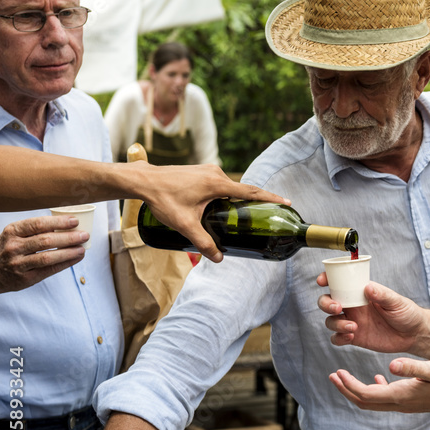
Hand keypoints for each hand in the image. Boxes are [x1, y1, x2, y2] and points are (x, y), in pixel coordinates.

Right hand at [0, 216, 86, 294]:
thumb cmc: (7, 249)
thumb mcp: (13, 235)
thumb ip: (33, 230)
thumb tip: (66, 225)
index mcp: (12, 232)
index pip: (37, 224)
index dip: (58, 222)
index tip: (75, 221)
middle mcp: (13, 247)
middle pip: (45, 240)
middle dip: (68, 237)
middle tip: (84, 235)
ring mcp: (18, 264)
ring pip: (47, 257)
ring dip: (69, 252)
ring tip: (82, 248)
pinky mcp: (25, 278)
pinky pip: (49, 270)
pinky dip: (65, 264)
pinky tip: (76, 258)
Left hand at [132, 162, 289, 262]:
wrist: (143, 181)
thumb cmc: (163, 199)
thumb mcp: (184, 224)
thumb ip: (202, 242)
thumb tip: (218, 259)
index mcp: (217, 184)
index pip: (250, 192)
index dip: (270, 198)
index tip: (285, 202)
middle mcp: (215, 173)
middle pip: (241, 190)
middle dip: (254, 202)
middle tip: (265, 215)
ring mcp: (208, 170)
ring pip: (229, 187)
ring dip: (236, 199)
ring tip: (241, 215)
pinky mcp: (201, 171)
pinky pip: (220, 183)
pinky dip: (226, 194)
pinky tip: (221, 206)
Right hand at [318, 280, 426, 354]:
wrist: (414, 334)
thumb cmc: (407, 313)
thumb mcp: (397, 301)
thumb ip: (382, 295)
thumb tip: (367, 287)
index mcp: (361, 292)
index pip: (339, 282)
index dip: (326, 279)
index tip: (322, 280)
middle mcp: (353, 306)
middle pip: (327, 301)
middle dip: (326, 304)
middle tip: (338, 308)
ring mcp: (352, 321)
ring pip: (330, 321)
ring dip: (336, 323)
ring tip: (353, 327)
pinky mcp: (354, 337)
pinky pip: (337, 338)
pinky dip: (339, 337)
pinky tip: (352, 336)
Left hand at [330, 355, 429, 413]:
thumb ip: (413, 368)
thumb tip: (390, 367)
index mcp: (404, 396)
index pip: (367, 394)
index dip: (349, 385)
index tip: (336, 372)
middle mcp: (403, 404)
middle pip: (366, 402)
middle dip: (347, 390)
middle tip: (333, 375)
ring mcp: (409, 404)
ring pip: (376, 402)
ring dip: (358, 390)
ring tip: (346, 377)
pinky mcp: (416, 400)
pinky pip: (389, 399)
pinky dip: (377, 390)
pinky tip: (379, 379)